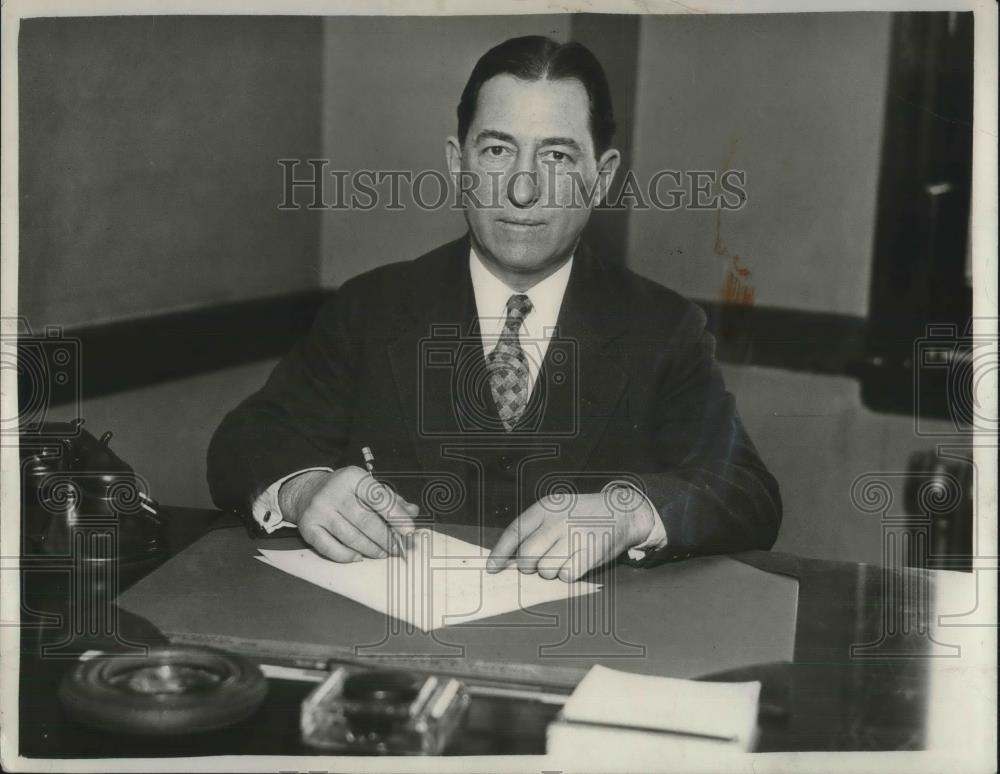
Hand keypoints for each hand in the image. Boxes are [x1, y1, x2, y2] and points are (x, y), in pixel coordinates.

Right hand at [278, 467, 418, 561]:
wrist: (307, 492)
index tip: (409, 531)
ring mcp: (319, 510)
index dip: (396, 516)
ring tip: (382, 553)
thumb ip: (391, 499)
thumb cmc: (346, 491)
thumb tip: (412, 512)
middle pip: (366, 521)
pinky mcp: (308, 527)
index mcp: (352, 477)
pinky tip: (359, 556)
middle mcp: (334, 492)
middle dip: (386, 538)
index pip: (378, 498)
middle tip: (398, 548)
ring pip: (351, 537)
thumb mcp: (368, 486)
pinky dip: (348, 556)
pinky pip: (331, 548)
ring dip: (371, 549)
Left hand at [486, 488, 656, 581]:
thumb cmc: (582, 517)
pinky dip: (569, 575)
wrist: (621, 512)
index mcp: (545, 507)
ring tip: (564, 558)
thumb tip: (509, 561)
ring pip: (546, 570)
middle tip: (540, 564)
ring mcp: (575, 534)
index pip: (514, 532)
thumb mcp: (556, 512)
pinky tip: (577, 562)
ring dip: (551, 572)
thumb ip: (535, 531)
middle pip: (527, 556)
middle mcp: (558, 519)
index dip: (500, 553)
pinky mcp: (591, 550)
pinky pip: (567, 575)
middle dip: (529, 567)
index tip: (492, 568)